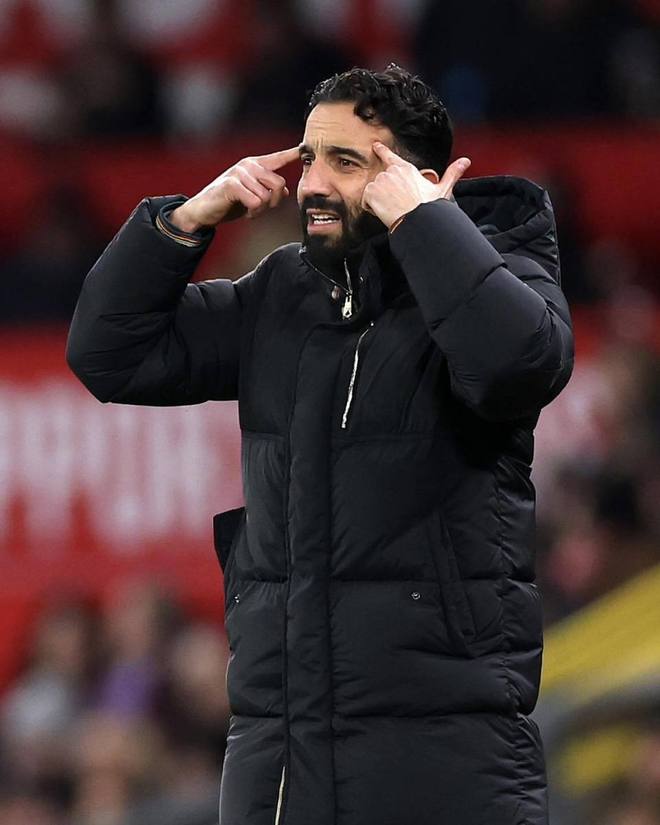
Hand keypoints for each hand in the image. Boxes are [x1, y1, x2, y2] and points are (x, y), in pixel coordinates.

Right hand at [170, 147, 299, 231]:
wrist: (204, 211)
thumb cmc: (229, 203)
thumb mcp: (253, 196)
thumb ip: (268, 191)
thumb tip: (285, 190)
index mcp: (255, 166)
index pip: (278, 158)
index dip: (291, 154)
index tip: (303, 148)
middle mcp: (249, 165)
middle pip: (279, 183)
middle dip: (274, 202)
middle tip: (261, 209)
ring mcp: (240, 173)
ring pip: (267, 196)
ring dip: (261, 210)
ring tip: (250, 210)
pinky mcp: (232, 184)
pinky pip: (256, 202)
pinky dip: (253, 212)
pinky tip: (245, 212)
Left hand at [361, 142, 470, 228]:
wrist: (416, 220)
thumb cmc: (429, 207)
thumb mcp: (442, 189)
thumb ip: (452, 173)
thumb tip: (465, 161)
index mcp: (406, 169)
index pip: (390, 157)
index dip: (382, 151)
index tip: (375, 146)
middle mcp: (391, 171)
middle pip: (382, 181)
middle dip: (385, 193)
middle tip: (397, 205)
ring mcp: (379, 181)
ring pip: (373, 191)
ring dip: (378, 200)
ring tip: (392, 209)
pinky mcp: (371, 192)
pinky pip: (366, 201)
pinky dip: (371, 208)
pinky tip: (383, 212)